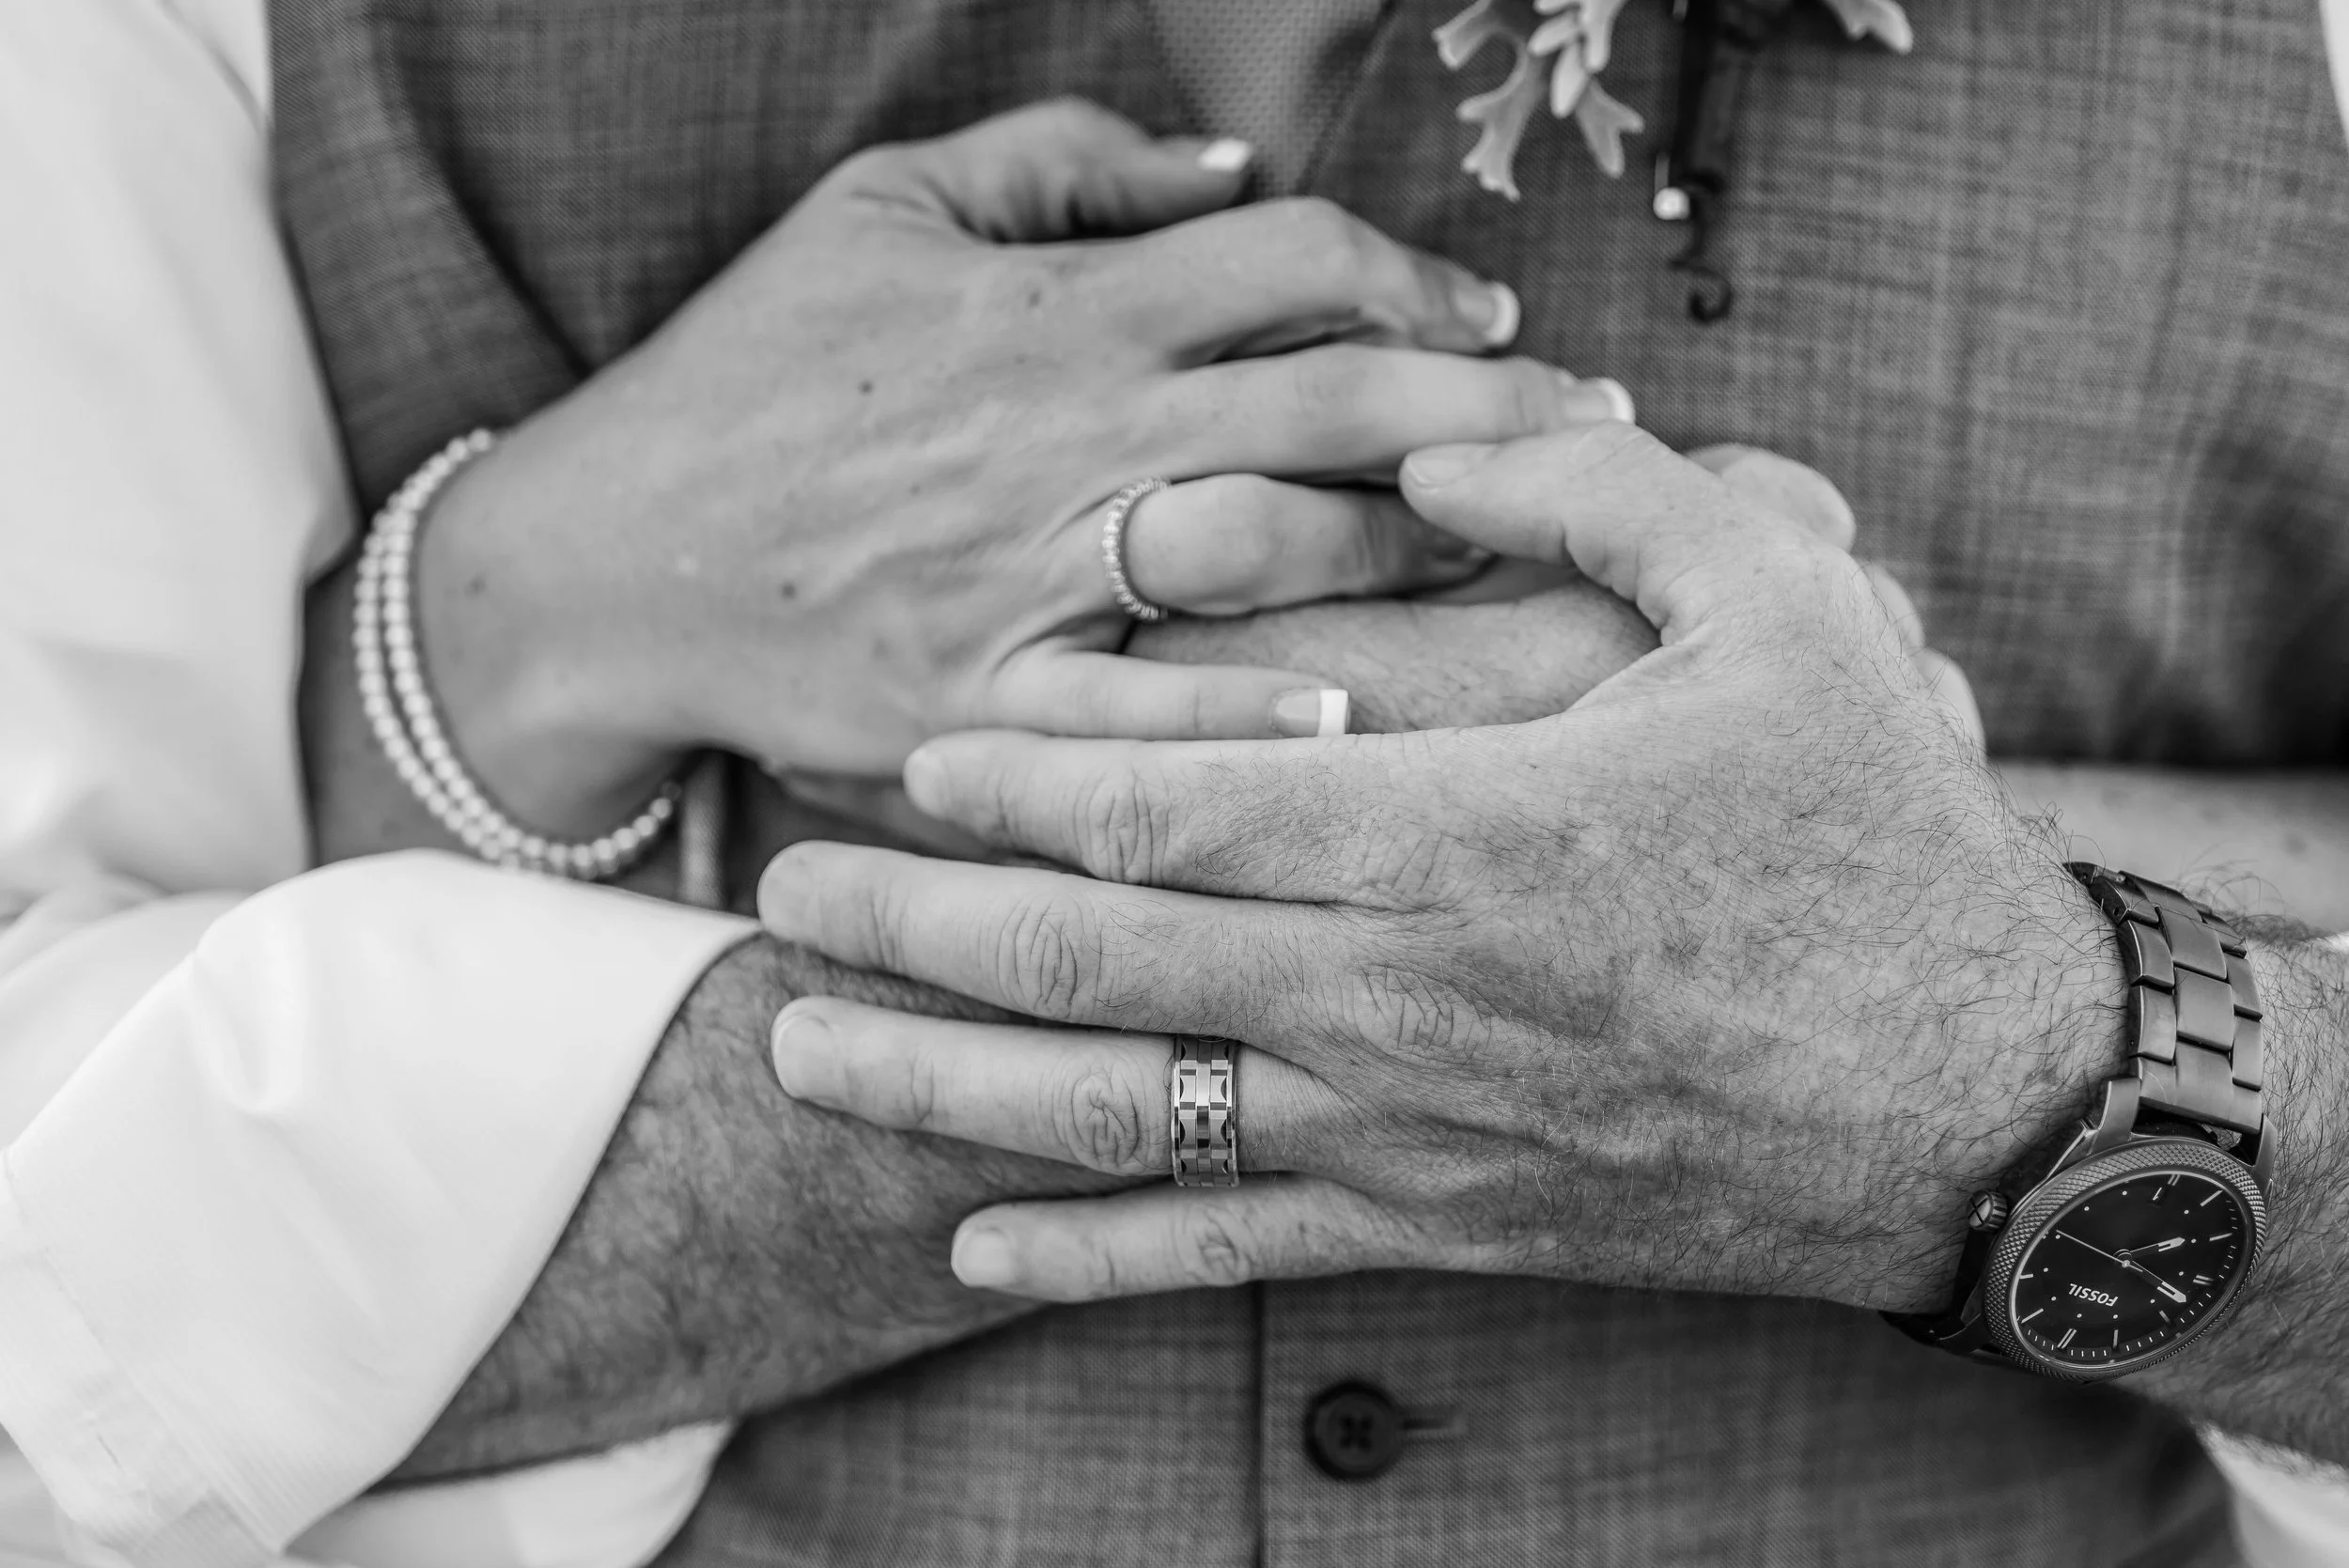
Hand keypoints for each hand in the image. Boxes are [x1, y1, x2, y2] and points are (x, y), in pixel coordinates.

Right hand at [413, 99, 1627, 833]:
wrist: (606, 558)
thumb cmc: (749, 374)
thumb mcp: (879, 209)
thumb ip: (1061, 165)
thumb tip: (1232, 163)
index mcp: (1056, 306)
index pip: (1291, 261)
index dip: (1418, 281)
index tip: (1496, 325)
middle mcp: (1069, 433)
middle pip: (1335, 402)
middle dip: (1493, 415)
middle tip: (1605, 437)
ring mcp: (1031, 574)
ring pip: (1275, 548)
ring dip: (1422, 553)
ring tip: (1532, 564)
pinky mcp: (986, 701)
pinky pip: (1141, 711)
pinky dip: (1251, 710)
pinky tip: (1358, 716)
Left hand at [754, 423, 2119, 1313]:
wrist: (1985, 1099)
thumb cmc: (1878, 835)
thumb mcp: (1780, 603)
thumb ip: (1592, 499)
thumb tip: (1425, 443)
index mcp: (1454, 831)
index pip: (1162, 799)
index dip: (1011, 773)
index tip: (916, 746)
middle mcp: (1392, 994)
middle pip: (1088, 956)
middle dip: (913, 922)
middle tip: (783, 888)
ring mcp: (1401, 1130)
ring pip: (1115, 1114)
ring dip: (937, 1085)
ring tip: (798, 1052)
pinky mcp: (1434, 1225)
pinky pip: (1222, 1250)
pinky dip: (1084, 1257)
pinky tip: (968, 1251)